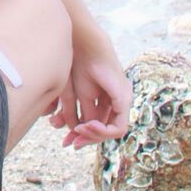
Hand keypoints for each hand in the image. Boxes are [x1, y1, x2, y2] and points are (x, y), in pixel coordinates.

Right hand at [43, 34, 132, 148]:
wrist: (82, 47)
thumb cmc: (76, 65)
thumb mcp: (75, 96)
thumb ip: (75, 114)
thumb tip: (72, 132)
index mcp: (105, 99)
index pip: (97, 125)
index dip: (82, 135)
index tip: (66, 140)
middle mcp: (116, 101)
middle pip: (104, 130)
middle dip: (86, 139)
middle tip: (70, 143)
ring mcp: (123, 100)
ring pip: (112, 132)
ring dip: (93, 136)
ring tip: (78, 131)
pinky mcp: (124, 99)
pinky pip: (119, 127)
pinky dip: (103, 131)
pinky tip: (88, 125)